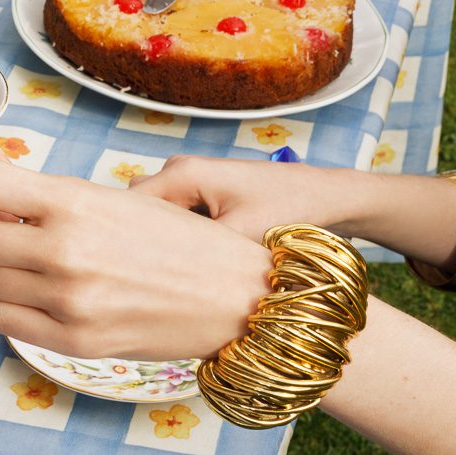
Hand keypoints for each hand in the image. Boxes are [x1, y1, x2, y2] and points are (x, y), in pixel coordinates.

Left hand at [0, 158, 271, 360]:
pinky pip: (2, 319)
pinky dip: (14, 306)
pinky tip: (45, 296)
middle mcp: (63, 250)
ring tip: (35, 263)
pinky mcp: (73, 342)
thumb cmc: (178, 240)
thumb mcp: (113, 198)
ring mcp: (66, 301)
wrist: (238, 299)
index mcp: (74, 201)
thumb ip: (46, 194)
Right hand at [131, 155, 455, 269]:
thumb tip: (151, 282)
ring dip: (162, 243)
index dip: (120, 240)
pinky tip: (192, 268)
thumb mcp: (237, 240)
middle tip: (148, 281)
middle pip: (137, 211)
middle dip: (139, 243)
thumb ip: (191, 255)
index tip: (120, 276)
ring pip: (158, 217)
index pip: (126, 206)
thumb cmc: (292, 213)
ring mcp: (194, 182)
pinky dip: (180, 241)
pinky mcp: (208, 195)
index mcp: (182, 173)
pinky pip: (177, 218)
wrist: (335, 200)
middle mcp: (181, 171)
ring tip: (172, 276)